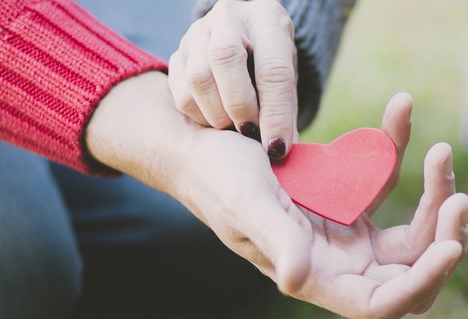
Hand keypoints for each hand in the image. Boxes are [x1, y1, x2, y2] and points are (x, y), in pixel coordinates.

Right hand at [169, 0, 296, 160]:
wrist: (247, 42)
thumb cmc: (272, 68)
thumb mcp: (289, 82)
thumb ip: (285, 111)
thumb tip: (277, 151)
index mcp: (267, 20)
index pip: (272, 70)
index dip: (275, 115)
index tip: (276, 147)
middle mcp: (229, 18)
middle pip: (225, 59)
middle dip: (240, 106)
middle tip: (251, 135)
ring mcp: (198, 32)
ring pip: (197, 76)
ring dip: (217, 114)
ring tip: (234, 131)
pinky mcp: (178, 52)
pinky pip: (179, 90)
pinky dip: (199, 115)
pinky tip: (216, 122)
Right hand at [174, 94, 467, 318]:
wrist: (202, 147)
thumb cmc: (215, 178)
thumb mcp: (244, 202)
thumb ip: (275, 241)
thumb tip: (297, 283)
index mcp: (318, 279)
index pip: (382, 306)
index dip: (421, 285)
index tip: (449, 246)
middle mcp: (342, 266)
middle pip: (415, 273)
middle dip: (444, 240)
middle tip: (457, 196)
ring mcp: (352, 237)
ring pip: (418, 234)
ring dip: (436, 195)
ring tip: (438, 151)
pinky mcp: (354, 205)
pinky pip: (392, 185)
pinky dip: (402, 152)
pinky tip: (402, 110)